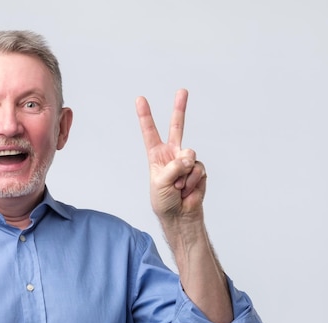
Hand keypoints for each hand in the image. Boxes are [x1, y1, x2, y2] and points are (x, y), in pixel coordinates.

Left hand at [136, 89, 205, 222]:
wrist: (179, 215)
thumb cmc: (163, 200)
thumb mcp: (160, 182)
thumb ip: (174, 166)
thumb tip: (189, 156)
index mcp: (156, 155)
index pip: (150, 132)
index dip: (145, 116)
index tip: (140, 99)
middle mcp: (172, 154)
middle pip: (177, 127)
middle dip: (180, 108)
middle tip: (182, 90)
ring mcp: (186, 160)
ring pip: (189, 155)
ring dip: (183, 174)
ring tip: (177, 187)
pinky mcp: (198, 169)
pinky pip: (197, 169)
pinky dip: (192, 181)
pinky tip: (187, 189)